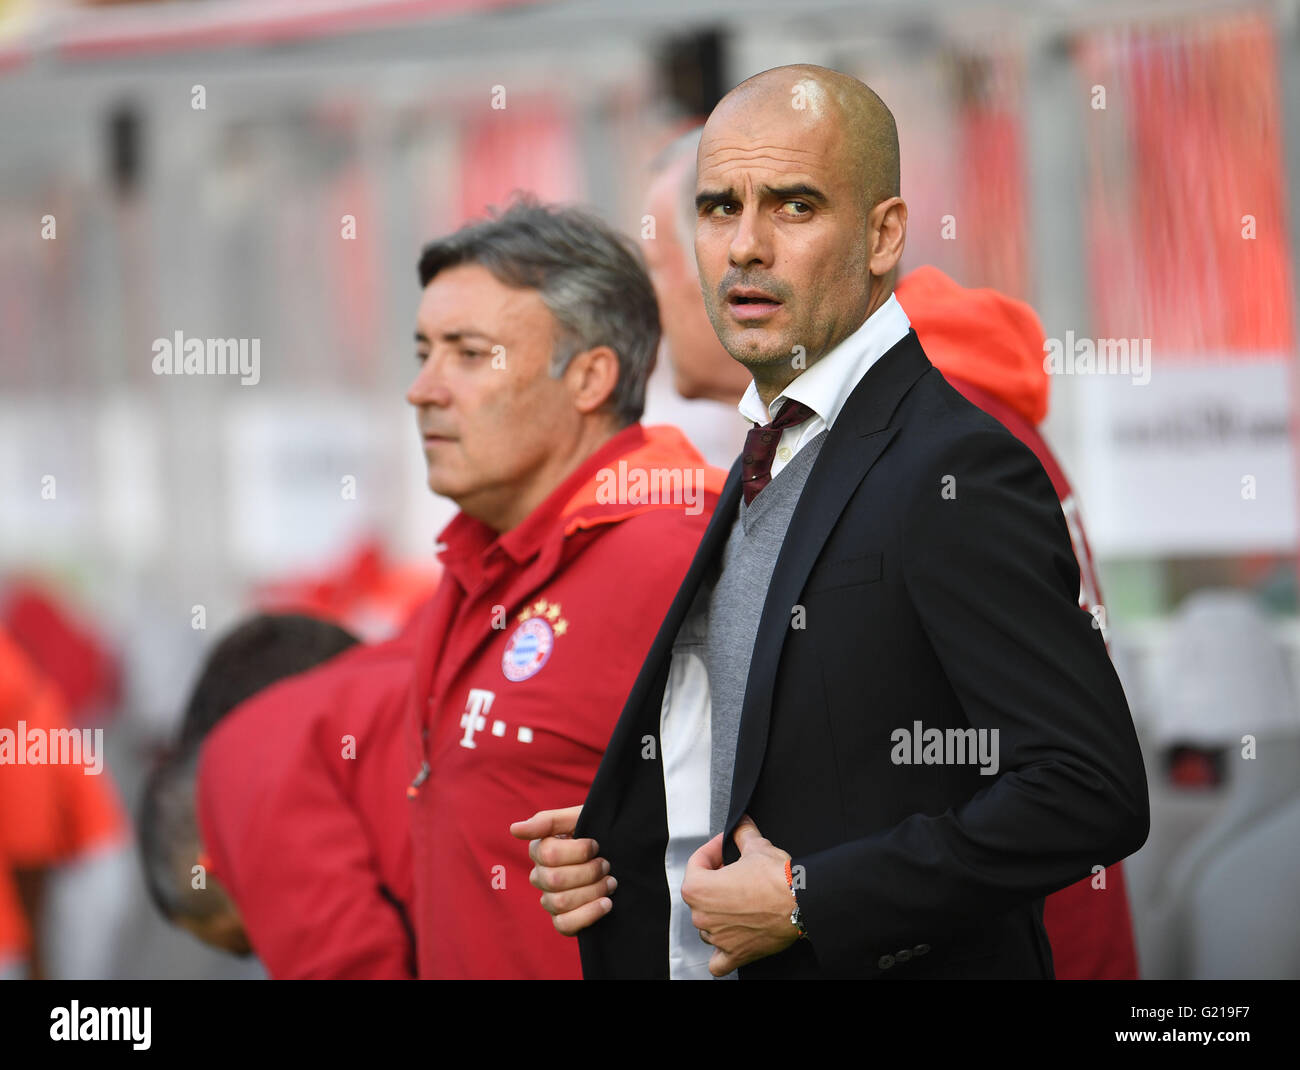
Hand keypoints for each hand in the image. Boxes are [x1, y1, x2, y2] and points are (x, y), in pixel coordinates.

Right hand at [509, 806, 614, 935]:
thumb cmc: (596, 833)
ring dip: (593, 891)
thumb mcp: (578, 818)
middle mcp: (540, 876)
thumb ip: (547, 821)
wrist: (621, 853)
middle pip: (554, 880)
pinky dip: (588, 915)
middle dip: (588, 872)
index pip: (549, 854)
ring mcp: (549, 900)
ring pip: (561, 903)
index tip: (596, 845)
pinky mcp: (562, 920)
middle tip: (606, 864)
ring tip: (610, 882)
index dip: (578, 851)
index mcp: (539, 850)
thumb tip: (514, 829)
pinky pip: (565, 925)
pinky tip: (606, 903)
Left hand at [681, 814, 799, 975]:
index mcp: (698, 888)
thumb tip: (741, 825)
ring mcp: (717, 938)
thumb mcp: (756, 847)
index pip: (696, 863)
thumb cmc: (776, 878)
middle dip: (716, 880)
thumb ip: (742, 834)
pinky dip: (721, 953)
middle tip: (736, 870)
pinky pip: (718, 962)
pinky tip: (729, 942)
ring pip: (708, 925)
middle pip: (700, 895)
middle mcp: (702, 916)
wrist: (801, 902)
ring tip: (739, 900)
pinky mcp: (735, 954)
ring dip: (719, 913)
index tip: (725, 845)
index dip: (713, 849)